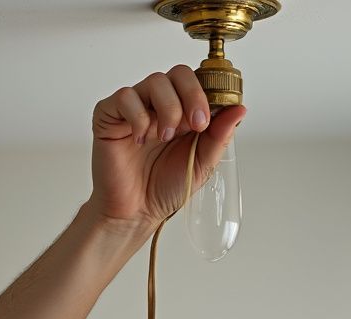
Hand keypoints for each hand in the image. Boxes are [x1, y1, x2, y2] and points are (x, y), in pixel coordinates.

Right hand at [86, 66, 244, 230]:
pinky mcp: (111, 114)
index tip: (209, 120)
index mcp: (184, 113)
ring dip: (168, 108)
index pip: (198, 83)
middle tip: (196, 124)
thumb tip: (239, 110)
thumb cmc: (164, 189)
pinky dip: (137, 116)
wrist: (137, 212)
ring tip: (165, 137)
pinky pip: (125, 97)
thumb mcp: (201, 164)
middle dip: (192, 96)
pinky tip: (140, 139)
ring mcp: (136, 108)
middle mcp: (160, 105)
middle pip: (178, 74)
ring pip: (155, 81)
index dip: (207, 94)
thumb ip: (219, 136)